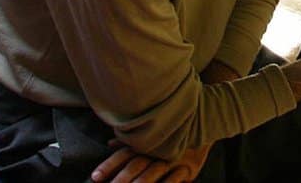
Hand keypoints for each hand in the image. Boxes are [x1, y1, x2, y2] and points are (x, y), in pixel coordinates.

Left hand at [91, 141, 211, 182]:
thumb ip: (131, 141)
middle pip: (136, 165)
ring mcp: (173, 159)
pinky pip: (175, 179)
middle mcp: (157, 150)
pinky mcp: (188, 168)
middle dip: (121, 178)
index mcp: (147, 142)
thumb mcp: (153, 134)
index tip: (95, 177)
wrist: (205, 124)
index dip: (109, 165)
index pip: (124, 154)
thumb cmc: (174, 131)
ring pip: (153, 173)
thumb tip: (110, 143)